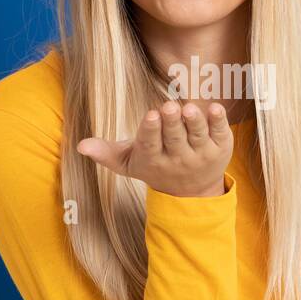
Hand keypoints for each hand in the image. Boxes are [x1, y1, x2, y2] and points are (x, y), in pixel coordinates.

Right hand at [76, 101, 231, 197]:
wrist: (192, 192)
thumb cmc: (154, 166)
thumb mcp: (129, 163)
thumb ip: (106, 153)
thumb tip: (80, 145)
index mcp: (154, 160)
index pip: (151, 145)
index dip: (151, 130)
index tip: (151, 114)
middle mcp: (179, 159)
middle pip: (174, 139)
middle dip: (171, 123)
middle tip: (168, 107)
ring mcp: (201, 154)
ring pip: (197, 136)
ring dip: (194, 122)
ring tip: (188, 108)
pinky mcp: (221, 148)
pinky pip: (221, 134)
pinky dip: (219, 122)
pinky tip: (216, 108)